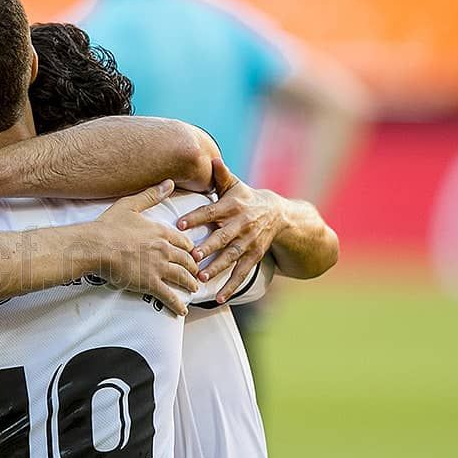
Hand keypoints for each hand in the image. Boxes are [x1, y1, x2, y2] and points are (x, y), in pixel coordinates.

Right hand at [90, 181, 201, 314]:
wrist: (95, 246)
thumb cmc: (108, 226)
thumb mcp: (131, 205)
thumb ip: (152, 195)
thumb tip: (169, 183)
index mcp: (161, 232)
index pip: (184, 242)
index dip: (190, 249)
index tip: (191, 254)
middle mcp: (164, 249)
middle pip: (187, 260)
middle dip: (194, 268)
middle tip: (196, 273)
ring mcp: (158, 267)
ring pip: (182, 277)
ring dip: (190, 284)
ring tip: (193, 289)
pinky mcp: (149, 283)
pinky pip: (169, 296)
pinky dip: (177, 304)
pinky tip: (182, 310)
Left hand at [175, 158, 283, 302]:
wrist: (278, 215)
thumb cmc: (245, 198)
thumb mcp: (234, 185)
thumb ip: (220, 175)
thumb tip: (210, 159)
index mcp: (232, 207)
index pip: (211, 211)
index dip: (195, 217)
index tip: (179, 224)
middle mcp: (241, 225)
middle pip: (222, 237)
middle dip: (207, 246)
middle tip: (190, 255)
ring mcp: (248, 242)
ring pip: (231, 257)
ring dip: (217, 268)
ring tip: (201, 277)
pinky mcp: (253, 257)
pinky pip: (241, 273)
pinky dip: (231, 287)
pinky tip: (219, 298)